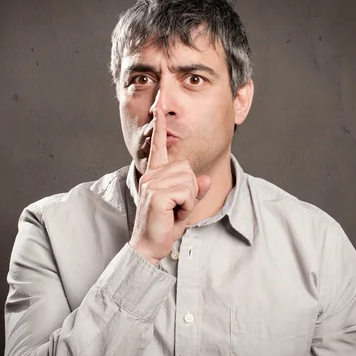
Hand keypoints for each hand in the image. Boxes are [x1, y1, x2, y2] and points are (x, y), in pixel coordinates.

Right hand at [129, 109, 211, 264]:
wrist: (150, 246)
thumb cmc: (164, 226)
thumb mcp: (184, 206)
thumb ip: (195, 191)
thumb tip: (206, 179)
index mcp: (155, 174)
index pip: (158, 147)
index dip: (159, 128)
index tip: (158, 110)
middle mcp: (152, 175)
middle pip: (188, 169)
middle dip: (191, 191)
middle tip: (177, 207)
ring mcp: (152, 183)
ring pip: (189, 180)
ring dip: (188, 200)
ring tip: (174, 211)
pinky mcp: (156, 193)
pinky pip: (186, 192)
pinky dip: (186, 206)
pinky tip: (173, 214)